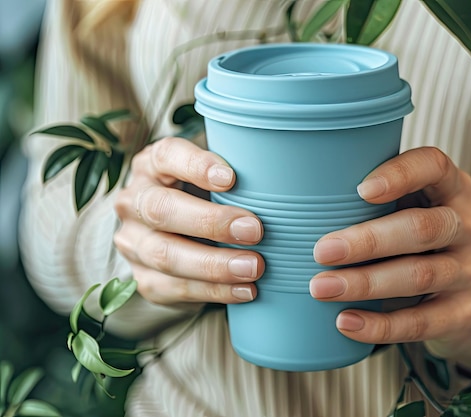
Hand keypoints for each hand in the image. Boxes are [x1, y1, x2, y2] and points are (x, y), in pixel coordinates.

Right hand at [113, 137, 264, 306]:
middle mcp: (134, 201)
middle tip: (254, 230)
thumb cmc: (206, 198)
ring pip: (165, 254)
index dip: (197, 165)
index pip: (167, 156)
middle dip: (210, 222)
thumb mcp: (214, 178)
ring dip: (213, 264)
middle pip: (161, 209)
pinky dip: (213, 291)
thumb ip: (236, 176)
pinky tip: (244, 290)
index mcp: (152, 165)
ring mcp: (134, 242)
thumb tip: (285, 179)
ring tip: (253, 267)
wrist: (179, 237)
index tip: (231, 178)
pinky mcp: (143, 278)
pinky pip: (174, 288)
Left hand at [309, 146, 470, 358]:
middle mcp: (468, 225)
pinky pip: (422, 322)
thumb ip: (368, 201)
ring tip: (322, 288)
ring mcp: (470, 270)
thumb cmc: (414, 244)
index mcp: (451, 188)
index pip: (434, 166)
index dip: (400, 174)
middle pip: (423, 227)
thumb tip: (290, 203)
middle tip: (321, 252)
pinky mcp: (464, 313)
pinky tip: (346, 321)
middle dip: (368, 240)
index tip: (360, 190)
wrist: (460, 303)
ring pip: (421, 275)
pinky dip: (381, 325)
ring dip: (367, 283)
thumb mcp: (404, 212)